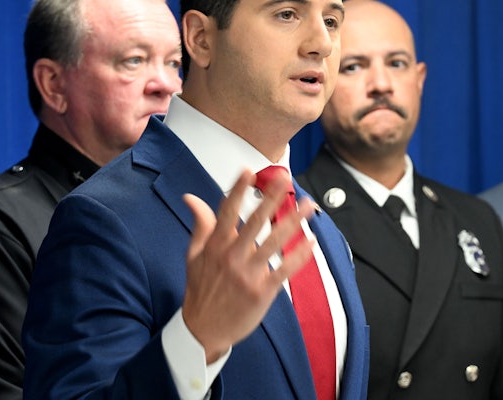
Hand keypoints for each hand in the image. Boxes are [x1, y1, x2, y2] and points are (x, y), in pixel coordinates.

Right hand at [181, 168, 315, 362]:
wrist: (202, 330)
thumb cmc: (200, 289)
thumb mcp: (194, 255)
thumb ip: (200, 224)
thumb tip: (191, 197)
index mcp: (215, 245)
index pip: (227, 211)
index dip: (238, 190)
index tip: (249, 172)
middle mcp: (232, 257)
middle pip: (255, 221)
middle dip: (272, 198)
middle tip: (286, 179)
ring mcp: (248, 274)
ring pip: (274, 242)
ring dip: (293, 221)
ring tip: (308, 205)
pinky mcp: (262, 292)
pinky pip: (284, 270)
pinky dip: (299, 255)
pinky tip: (311, 241)